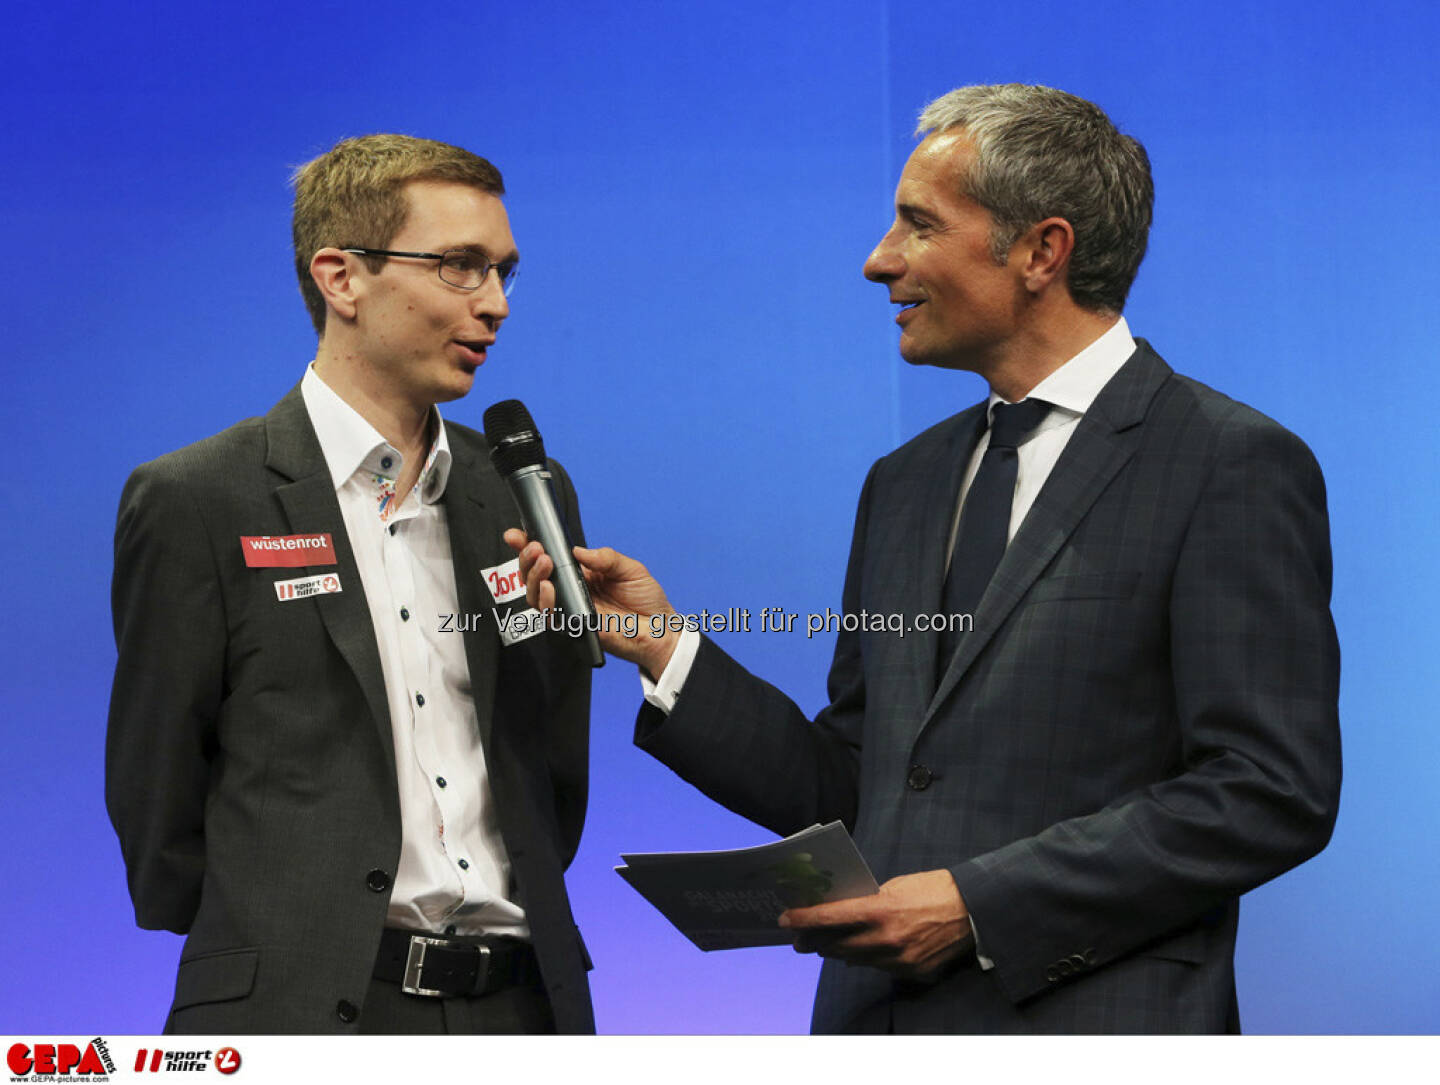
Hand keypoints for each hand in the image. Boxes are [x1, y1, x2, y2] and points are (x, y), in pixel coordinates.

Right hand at [504, 530, 680, 675]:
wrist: (660, 630)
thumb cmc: (646, 600)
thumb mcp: (630, 568)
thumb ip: (605, 558)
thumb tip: (577, 551)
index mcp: (580, 573)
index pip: (549, 558)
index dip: (528, 546)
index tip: (515, 534)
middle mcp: (570, 590)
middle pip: (534, 575)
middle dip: (527, 559)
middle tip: (536, 548)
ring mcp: (570, 609)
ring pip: (535, 595)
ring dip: (534, 577)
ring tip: (545, 562)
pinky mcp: (574, 627)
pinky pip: (551, 617)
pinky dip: (546, 602)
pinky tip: (549, 588)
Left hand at [778, 869, 973, 980]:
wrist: (973, 909)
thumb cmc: (933, 888)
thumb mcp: (894, 886)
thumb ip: (867, 902)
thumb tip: (841, 913)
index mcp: (881, 910)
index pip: (830, 918)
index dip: (803, 919)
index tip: (784, 919)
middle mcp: (886, 939)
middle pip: (836, 946)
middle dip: (813, 941)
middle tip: (798, 938)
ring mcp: (899, 960)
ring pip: (854, 960)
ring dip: (837, 951)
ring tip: (823, 944)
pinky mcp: (911, 973)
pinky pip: (878, 968)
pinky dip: (866, 959)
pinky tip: (859, 952)